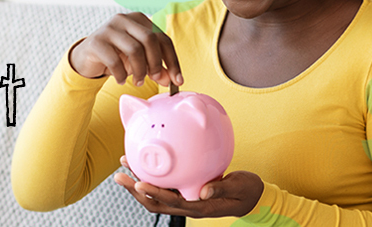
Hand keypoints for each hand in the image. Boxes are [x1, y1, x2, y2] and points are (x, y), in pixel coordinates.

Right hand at [70, 12, 181, 86]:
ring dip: (139, 71)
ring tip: (137, 82)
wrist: (86, 58)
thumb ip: (156, 69)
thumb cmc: (117, 56)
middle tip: (155, 79)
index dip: (172, 60)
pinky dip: (121, 74)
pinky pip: (115, 60)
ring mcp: (109, 28)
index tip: (178, 80)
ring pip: (134, 49)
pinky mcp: (96, 41)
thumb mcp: (139, 62)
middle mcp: (125, 19)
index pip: (163, 38)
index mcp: (139, 20)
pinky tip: (121, 80)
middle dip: (156, 62)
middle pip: (150, 39)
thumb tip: (171, 80)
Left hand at [114, 156, 263, 218]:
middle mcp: (188, 206)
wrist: (252, 197)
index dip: (154, 194)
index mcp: (200, 206)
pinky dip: (152, 177)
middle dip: (136, 191)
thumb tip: (204, 190)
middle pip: (155, 203)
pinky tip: (145, 164)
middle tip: (120, 176)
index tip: (139, 183)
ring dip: (139, 184)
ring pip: (156, 196)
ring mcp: (185, 200)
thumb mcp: (239, 187)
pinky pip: (164, 187)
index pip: (171, 202)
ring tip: (124, 167)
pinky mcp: (186, 192)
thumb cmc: (246, 191)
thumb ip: (222, 188)